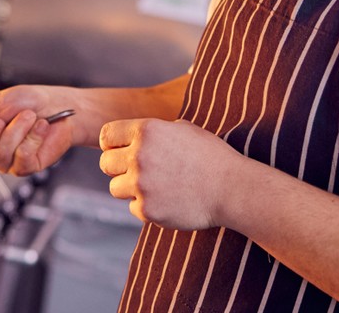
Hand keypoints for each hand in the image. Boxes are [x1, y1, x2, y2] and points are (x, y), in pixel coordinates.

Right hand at [0, 85, 77, 175]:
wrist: (59, 104)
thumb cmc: (27, 101)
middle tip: (0, 120)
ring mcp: (9, 162)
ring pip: (1, 154)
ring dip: (16, 129)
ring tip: (29, 116)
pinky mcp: (29, 166)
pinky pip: (22, 157)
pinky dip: (32, 136)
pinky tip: (40, 127)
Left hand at [99, 118, 245, 228]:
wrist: (232, 189)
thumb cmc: (212, 156)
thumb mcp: (185, 129)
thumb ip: (156, 131)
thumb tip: (136, 135)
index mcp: (147, 131)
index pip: (107, 135)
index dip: (112, 144)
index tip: (119, 151)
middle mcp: (139, 156)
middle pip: (105, 164)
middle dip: (118, 167)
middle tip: (137, 172)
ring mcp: (141, 184)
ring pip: (115, 188)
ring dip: (130, 189)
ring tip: (156, 187)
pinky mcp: (147, 210)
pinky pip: (133, 208)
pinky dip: (147, 207)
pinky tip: (168, 201)